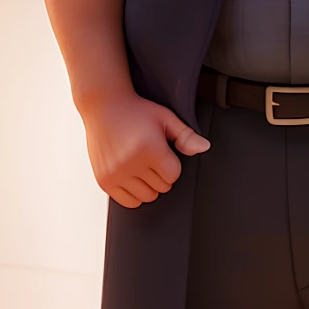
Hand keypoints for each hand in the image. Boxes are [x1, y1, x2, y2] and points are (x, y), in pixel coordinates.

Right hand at [82, 93, 209, 207]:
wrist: (103, 106)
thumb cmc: (136, 111)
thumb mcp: (165, 117)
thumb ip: (186, 135)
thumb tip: (205, 147)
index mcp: (149, 148)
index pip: (173, 175)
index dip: (172, 164)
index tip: (164, 152)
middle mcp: (131, 163)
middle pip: (161, 188)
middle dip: (161, 175)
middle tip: (152, 157)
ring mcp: (116, 173)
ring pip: (146, 197)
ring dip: (149, 185)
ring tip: (142, 165)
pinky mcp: (104, 181)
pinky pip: (128, 202)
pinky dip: (134, 193)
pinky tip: (132, 175)